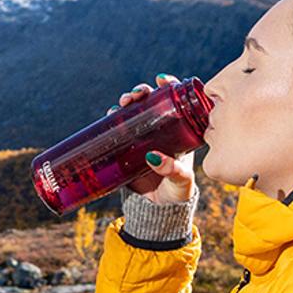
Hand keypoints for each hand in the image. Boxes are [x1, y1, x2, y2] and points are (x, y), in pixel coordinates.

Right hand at [115, 75, 195, 205]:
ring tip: (123, 102)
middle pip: (151, 102)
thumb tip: (154, 157)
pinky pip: (118, 127)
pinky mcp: (126, 148)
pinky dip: (113, 117)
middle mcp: (161, 131)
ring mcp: (142, 138)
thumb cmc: (176, 194)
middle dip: (142, 92)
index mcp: (180, 133)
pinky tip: (110, 113)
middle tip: (137, 94)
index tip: (162, 80)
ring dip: (128, 101)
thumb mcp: (181, 182)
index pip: (177, 103)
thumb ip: (173, 170)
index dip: (170, 86)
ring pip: (134, 111)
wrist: (157, 212)